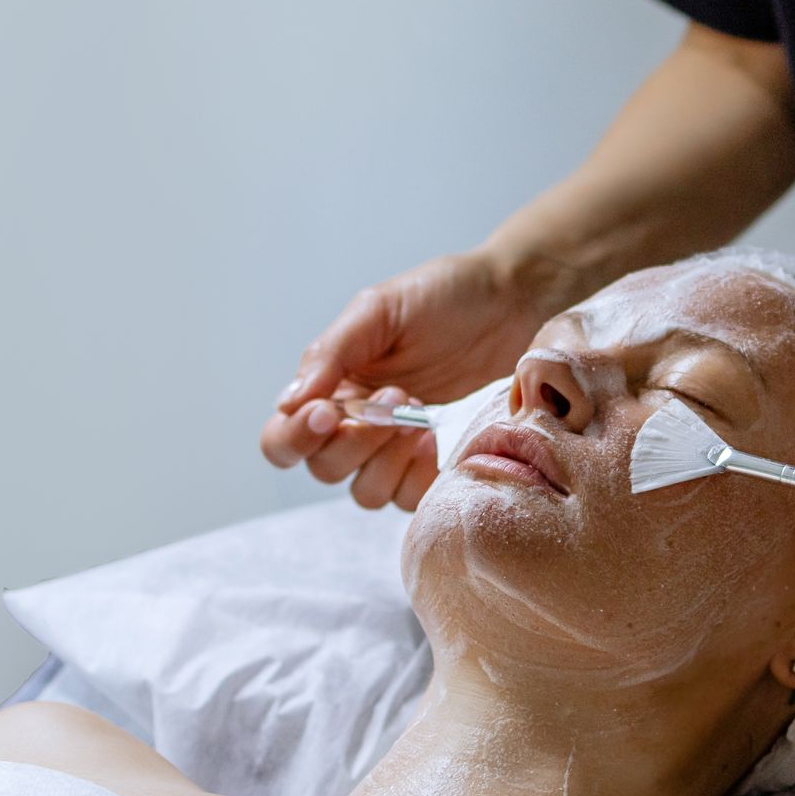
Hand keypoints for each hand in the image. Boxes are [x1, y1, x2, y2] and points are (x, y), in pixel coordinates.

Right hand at [260, 252, 556, 508]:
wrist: (511, 302)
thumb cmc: (443, 297)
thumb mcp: (379, 309)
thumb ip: (331, 353)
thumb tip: (289, 401)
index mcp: (330, 387)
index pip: (283, 438)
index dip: (296, 438)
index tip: (328, 413)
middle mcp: (355, 424)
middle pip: (324, 469)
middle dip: (355, 441)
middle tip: (397, 398)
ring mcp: (396, 449)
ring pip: (366, 493)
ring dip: (387, 461)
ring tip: (420, 419)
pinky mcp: (437, 462)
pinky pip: (413, 498)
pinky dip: (420, 476)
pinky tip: (438, 439)